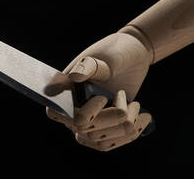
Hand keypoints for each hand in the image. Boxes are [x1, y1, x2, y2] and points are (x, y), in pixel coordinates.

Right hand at [45, 32, 151, 150]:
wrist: (132, 59)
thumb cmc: (115, 53)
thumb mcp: (105, 58)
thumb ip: (89, 67)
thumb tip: (72, 76)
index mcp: (64, 87)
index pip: (54, 112)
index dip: (79, 112)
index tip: (102, 98)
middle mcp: (70, 106)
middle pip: (83, 129)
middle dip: (112, 118)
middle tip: (127, 98)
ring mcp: (84, 120)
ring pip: (97, 140)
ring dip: (124, 127)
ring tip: (137, 107)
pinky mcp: (99, 127)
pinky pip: (107, 143)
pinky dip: (129, 135)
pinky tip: (143, 118)